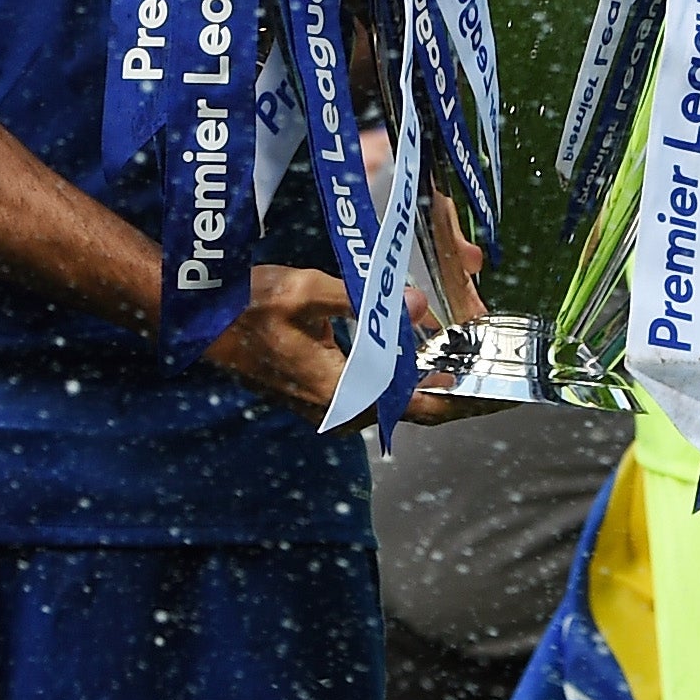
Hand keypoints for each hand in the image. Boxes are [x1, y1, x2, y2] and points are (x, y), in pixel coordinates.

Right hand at [195, 256, 479, 424]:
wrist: (200, 322)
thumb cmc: (248, 306)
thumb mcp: (308, 291)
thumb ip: (366, 299)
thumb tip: (420, 305)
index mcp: (344, 391)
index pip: (421, 405)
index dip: (464, 398)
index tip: (500, 389)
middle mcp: (341, 409)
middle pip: (414, 404)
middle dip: (452, 382)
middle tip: (487, 356)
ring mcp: (328, 406)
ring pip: (393, 396)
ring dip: (426, 374)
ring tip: (461, 348)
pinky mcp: (318, 394)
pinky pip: (373, 388)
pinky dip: (400, 370)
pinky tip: (415, 345)